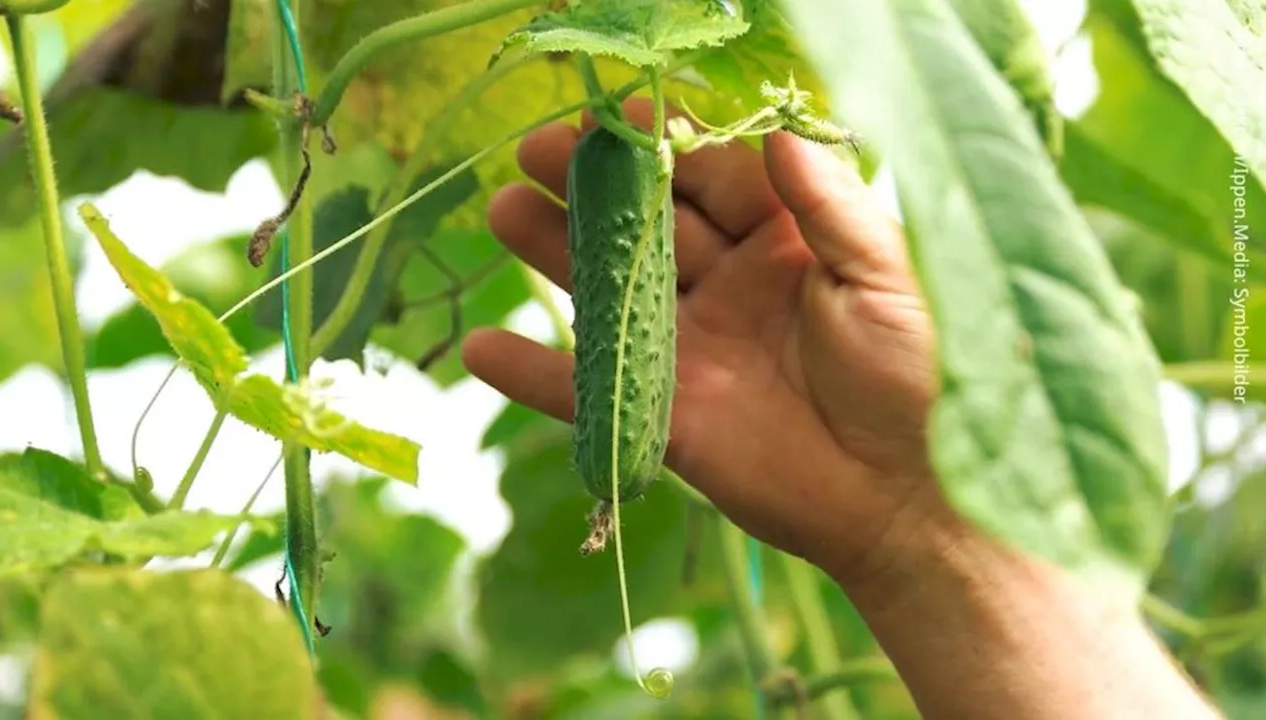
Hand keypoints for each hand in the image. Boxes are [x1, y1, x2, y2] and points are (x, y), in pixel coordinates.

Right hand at [464, 99, 945, 584]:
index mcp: (785, 241)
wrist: (910, 499)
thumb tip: (779, 133)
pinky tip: (480, 348)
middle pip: (646, 224)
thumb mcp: (888, 278)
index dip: (665, 143)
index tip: (618, 114)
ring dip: (553, 254)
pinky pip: (589, 390)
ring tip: (503, 212)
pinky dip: (532, 374)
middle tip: (535, 151)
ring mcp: (692, 349)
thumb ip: (828, 207)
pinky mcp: (665, 415)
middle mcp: (730, 285)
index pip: (712, 175)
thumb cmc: (921, 377)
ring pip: (609, 292)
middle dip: (590, 186)